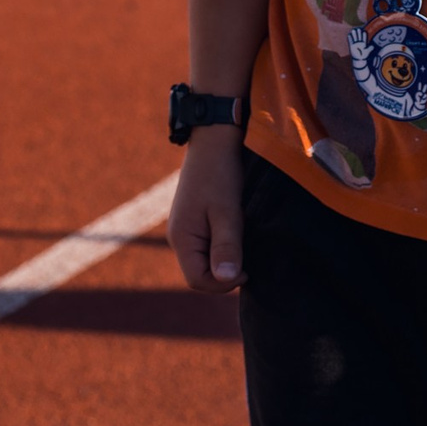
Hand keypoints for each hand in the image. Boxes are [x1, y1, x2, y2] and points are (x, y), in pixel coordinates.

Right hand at [165, 126, 246, 293]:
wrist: (213, 141)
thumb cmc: (219, 175)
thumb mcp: (227, 212)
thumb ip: (226, 246)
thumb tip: (226, 279)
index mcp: (181, 238)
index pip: (197, 281)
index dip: (223, 283)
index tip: (247, 269)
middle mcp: (178, 237)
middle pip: (200, 274)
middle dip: (225, 271)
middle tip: (248, 252)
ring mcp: (186, 229)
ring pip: (205, 261)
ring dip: (226, 257)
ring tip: (243, 239)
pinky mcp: (195, 222)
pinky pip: (208, 247)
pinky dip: (224, 246)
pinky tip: (237, 232)